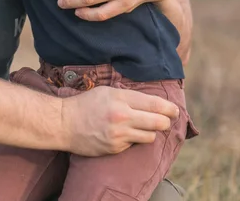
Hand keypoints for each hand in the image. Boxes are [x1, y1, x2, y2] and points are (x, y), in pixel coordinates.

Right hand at [60, 85, 178, 155]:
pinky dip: (133, 140)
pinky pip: (134, 145)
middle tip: (166, 121)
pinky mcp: (115, 148)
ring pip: (150, 137)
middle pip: (159, 123)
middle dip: (165, 122)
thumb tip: (152, 102)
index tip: (175, 110)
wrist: (63, 123)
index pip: (155, 104)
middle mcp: (122, 117)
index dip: (170, 108)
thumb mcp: (107, 91)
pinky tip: (123, 134)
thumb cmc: (86, 104)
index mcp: (121, 99)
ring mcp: (119, 135)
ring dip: (150, 132)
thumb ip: (129, 95)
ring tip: (143, 127)